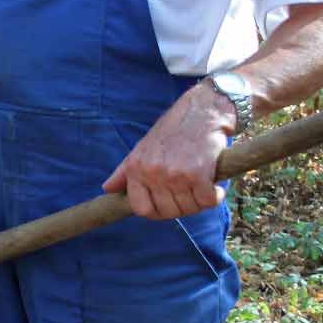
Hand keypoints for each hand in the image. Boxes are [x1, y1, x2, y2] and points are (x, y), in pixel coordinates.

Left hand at [102, 82, 230, 219]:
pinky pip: (207, 201)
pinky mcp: (198, 174)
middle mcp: (153, 173)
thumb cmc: (173, 130)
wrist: (202, 110)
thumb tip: (107, 188)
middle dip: (181, 207)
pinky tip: (213, 184)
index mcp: (136, 168)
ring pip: (189, 209)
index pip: (141, 209)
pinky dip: (214, 196)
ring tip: (200, 183)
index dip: (157, 211)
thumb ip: (125, 171)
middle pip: (168, 212)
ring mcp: (175, 174)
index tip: (169, 204)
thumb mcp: (142, 147)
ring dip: (199, 201)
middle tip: (190, 191)